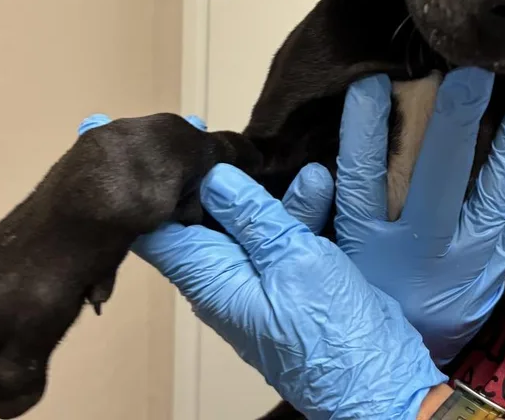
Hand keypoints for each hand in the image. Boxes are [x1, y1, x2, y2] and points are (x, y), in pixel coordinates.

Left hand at [131, 163, 447, 419]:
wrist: (374, 377)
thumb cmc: (328, 330)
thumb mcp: (293, 263)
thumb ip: (255, 218)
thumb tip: (214, 177)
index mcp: (212, 277)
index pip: (157, 230)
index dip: (142, 188)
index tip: (131, 148)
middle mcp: (226, 275)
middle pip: (201, 215)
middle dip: (204, 172)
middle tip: (200, 126)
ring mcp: (260, 274)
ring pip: (248, 217)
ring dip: (262, 185)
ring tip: (265, 147)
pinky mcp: (291, 274)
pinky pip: (283, 230)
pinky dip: (296, 205)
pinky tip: (317, 178)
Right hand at [294, 67, 504, 366]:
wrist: (391, 374)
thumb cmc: (357, 299)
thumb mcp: (321, 263)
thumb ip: (309, 218)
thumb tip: (313, 172)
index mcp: (368, 240)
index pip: (362, 175)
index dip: (365, 128)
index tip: (375, 80)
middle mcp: (418, 247)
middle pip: (437, 177)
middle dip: (454, 123)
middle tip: (471, 73)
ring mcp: (460, 262)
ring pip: (488, 201)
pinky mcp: (487, 276)